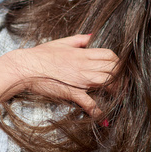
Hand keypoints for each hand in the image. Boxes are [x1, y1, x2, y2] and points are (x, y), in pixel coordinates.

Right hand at [0, 34, 117, 115]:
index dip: (119, 62)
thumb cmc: (40, 55)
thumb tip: (92, 36)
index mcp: (83, 53)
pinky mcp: (72, 92)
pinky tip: (101, 115)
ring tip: (118, 96)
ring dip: (115, 90)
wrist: (26, 67)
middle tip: (124, 84)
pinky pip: (89, 101)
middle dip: (121, 76)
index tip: (121, 69)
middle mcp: (85, 65)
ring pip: (107, 82)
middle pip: (113, 68)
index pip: (110, 55)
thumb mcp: (61, 42)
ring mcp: (80, 79)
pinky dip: (97, 109)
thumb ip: (79, 39)